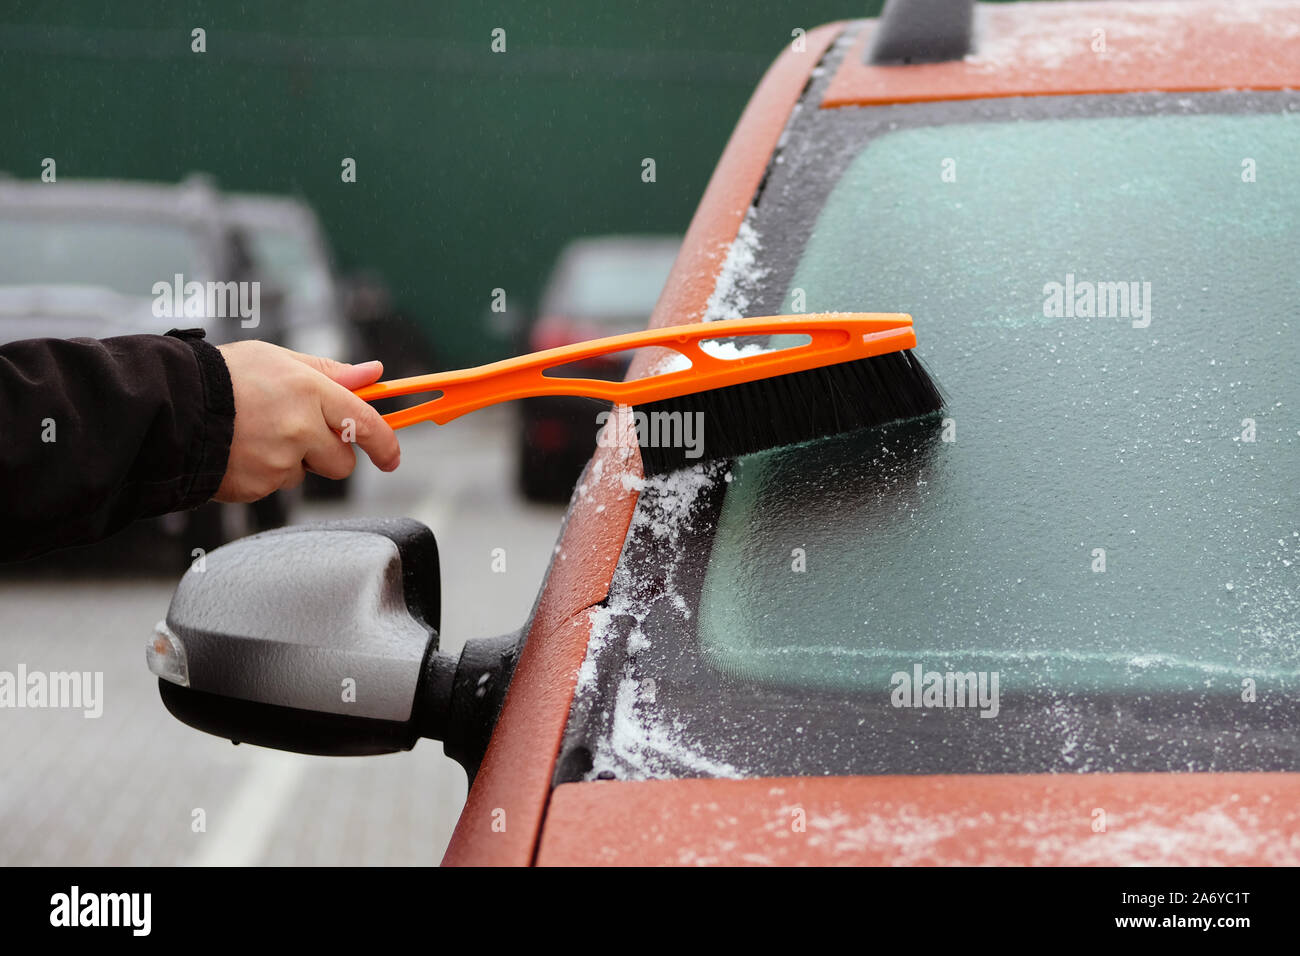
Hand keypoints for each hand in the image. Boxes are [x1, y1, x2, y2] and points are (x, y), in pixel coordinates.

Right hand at [214, 341, 399, 502]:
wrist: (170, 406)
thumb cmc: (224, 377)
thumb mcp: (278, 360)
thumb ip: (329, 372)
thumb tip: (374, 374)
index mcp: (309, 391)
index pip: (366, 423)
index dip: (386, 444)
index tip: (392, 456)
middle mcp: (299, 428)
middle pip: (343, 462)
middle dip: (331, 454)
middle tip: (301, 435)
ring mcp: (277, 461)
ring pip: (306, 474)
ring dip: (292, 462)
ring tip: (256, 435)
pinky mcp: (257, 486)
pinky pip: (275, 486)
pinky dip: (263, 473)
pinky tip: (240, 450)